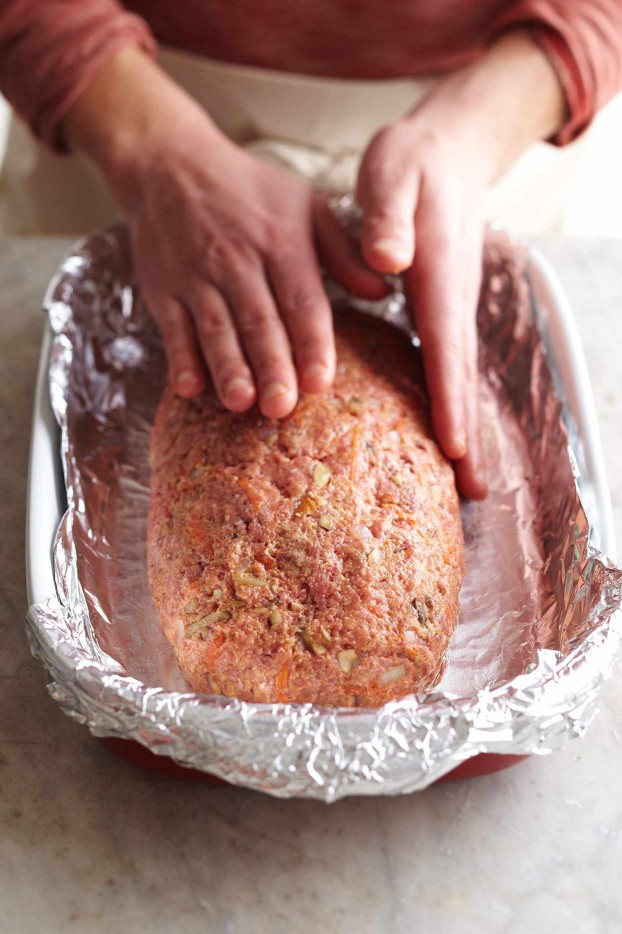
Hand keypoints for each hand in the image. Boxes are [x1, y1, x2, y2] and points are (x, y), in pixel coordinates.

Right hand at [63, 49, 386, 419]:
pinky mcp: (165, 289)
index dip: (311, 342)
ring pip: (215, 328)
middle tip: (282, 407)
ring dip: (228, 367)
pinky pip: (173, 327)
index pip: (301, 300)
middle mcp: (238, 261)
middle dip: (271, 366)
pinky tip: (190, 388)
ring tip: (241, 402)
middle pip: (258, 321)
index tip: (319, 381)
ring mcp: (197, 276)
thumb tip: (384, 292)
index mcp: (281, 242)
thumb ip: (344, 253)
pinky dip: (180, 357)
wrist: (172, 165)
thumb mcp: (305, 207)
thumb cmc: (250, 192)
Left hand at [355, 29, 564, 499]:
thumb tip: (388, 263)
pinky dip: (451, 401)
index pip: (444, 348)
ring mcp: (452, 307)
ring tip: (467, 477)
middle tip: (473, 491)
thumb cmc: (414, 164)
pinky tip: (444, 429)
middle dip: (468, 434)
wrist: (449, 151)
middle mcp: (453, 300)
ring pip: (459, 376)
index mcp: (439, 276)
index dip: (450, 399)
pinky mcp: (443, 309)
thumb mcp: (394, 173)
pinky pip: (449, 364)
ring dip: (464, 426)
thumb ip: (389, 217)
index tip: (452, 447)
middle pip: (461, 377)